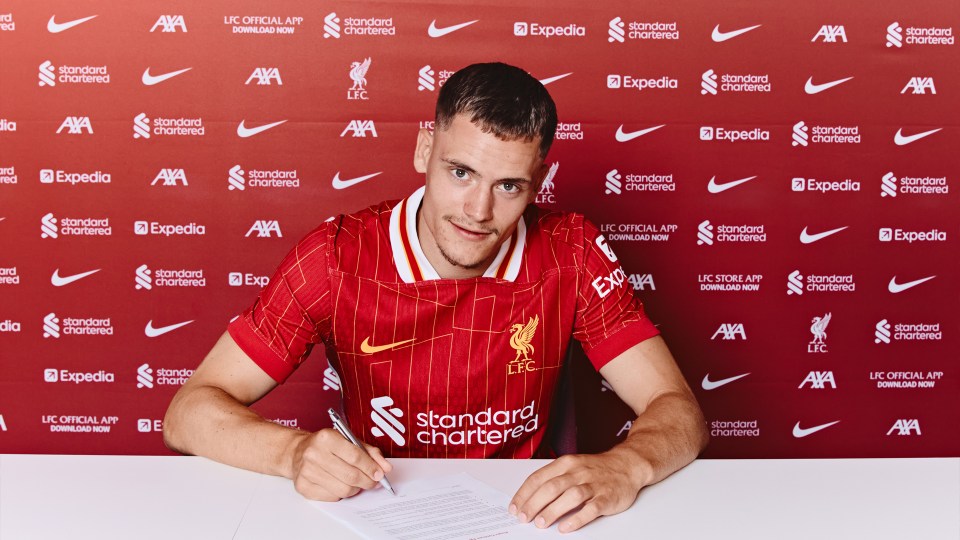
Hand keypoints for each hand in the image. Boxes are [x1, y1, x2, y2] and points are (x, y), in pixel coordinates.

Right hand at [288, 428, 392, 500]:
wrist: (298, 451)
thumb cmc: (327, 446)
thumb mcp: (349, 441)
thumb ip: (370, 453)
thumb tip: (386, 468)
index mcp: (327, 437)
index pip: (355, 456)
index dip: (371, 468)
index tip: (380, 474)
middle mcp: (314, 453)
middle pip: (351, 476)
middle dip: (367, 481)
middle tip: (372, 482)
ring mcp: (306, 471)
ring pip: (343, 489)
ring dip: (355, 489)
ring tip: (356, 482)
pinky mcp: (303, 486)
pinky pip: (332, 497)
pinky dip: (341, 493)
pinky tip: (339, 484)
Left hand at [508, 451, 647, 532]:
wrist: (628, 465)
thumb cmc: (596, 469)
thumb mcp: (572, 466)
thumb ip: (553, 479)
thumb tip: (529, 499)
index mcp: (566, 463)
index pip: (539, 478)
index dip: (524, 493)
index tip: (515, 507)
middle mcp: (578, 472)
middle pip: (552, 487)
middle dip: (534, 504)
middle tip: (524, 518)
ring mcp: (594, 484)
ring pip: (570, 496)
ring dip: (553, 510)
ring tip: (541, 523)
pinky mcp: (607, 497)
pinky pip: (591, 509)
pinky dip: (577, 519)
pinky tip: (565, 527)